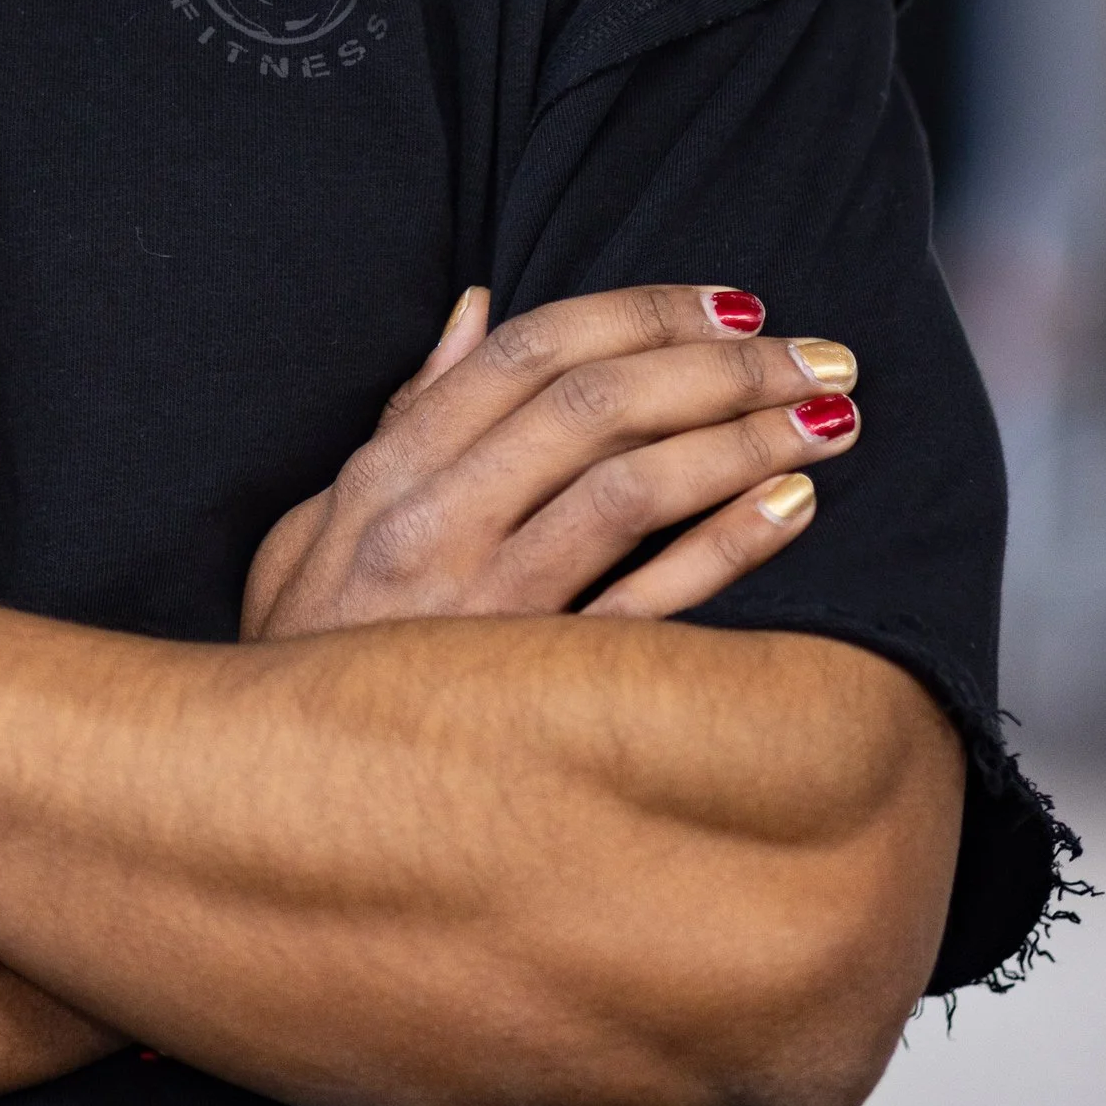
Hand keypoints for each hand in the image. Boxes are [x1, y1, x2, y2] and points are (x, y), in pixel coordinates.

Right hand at [240, 285, 859, 641]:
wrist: (274, 804)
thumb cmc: (306, 652)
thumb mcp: (316, 519)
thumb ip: (405, 415)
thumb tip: (476, 310)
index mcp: (389, 476)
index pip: (528, 354)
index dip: (641, 312)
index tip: (733, 302)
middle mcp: (437, 529)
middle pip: (597, 408)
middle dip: (721, 363)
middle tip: (818, 351)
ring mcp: (491, 616)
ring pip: (633, 489)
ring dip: (743, 436)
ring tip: (830, 414)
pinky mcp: (537, 698)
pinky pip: (651, 611)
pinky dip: (727, 547)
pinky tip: (795, 505)